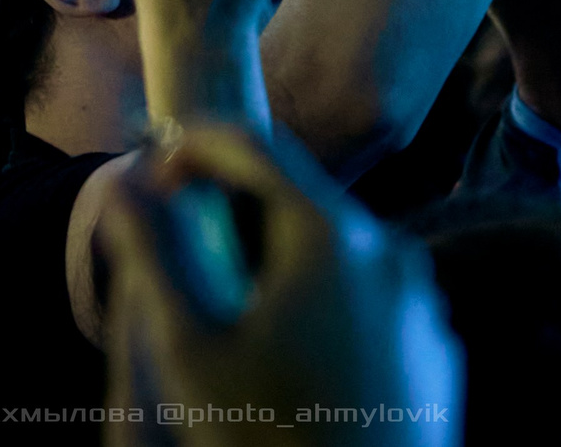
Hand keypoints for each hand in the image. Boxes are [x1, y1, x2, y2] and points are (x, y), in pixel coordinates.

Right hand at [100, 124, 462, 446]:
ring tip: (234, 308)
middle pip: (298, 196)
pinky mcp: (436, 348)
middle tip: (181, 230)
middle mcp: (390, 252)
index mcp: (329, 236)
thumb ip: (153, 252)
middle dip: (236, 202)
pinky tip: (292, 356)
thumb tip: (124, 186)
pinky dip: (326, 304)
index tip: (152, 168)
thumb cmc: (269, 442)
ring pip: (337, 251)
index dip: (193, 144)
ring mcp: (422, 301)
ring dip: (281, 258)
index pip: (253, 145)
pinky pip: (371, 300)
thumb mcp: (191, 348)